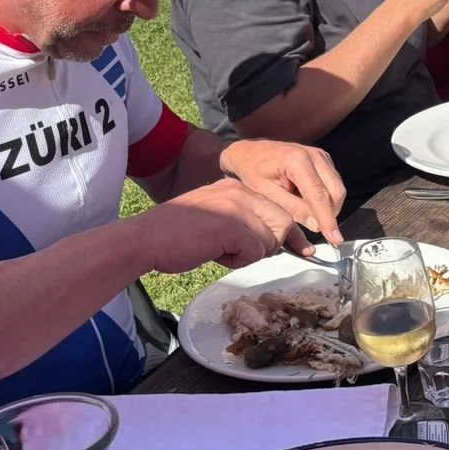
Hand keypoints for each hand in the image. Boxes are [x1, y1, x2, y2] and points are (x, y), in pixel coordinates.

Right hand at [136, 177, 294, 272]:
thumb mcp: (215, 220)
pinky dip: (238, 261)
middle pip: (283, 222)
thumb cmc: (175, 235)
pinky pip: (255, 251)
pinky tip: (214, 254)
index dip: (286, 234)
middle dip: (270, 245)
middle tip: (238, 252)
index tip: (303, 249)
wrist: (145, 239)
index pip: (278, 210)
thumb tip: (274, 243)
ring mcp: (237, 206)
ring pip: (271, 239)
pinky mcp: (232, 225)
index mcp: (236, 188)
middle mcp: (240, 191)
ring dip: (250, 254)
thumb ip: (243, 224)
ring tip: (220, 251)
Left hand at [217, 138, 346, 246]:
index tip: (335, 238)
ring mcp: (321, 156)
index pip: (319, 196)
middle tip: (316, 228)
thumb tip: (316, 225)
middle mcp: (313, 155)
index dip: (328, 220)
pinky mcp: (324, 160)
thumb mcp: (267, 194)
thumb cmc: (252, 171)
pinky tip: (307, 200)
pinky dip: (326, 197)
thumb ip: (293, 209)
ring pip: (338, 188)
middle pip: (336, 192)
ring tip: (305, 210)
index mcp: (297, 161)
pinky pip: (334, 183)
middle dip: (330, 214)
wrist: (249, 152)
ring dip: (328, 206)